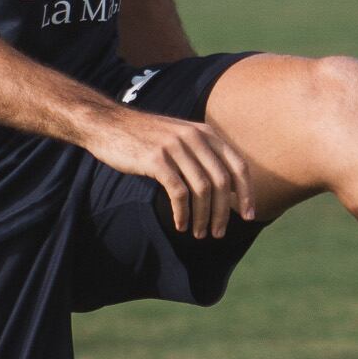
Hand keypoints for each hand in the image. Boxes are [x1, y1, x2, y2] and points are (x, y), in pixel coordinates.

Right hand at [84, 108, 256, 238]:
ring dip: (203, 217)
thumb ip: (203, 155)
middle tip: (218, 233)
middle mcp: (194, 137)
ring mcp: (175, 147)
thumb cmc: (145, 137)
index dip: (247, 193)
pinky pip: (178, 192)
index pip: (238, 165)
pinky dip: (183, 213)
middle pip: (222, 182)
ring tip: (200, 234)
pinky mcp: (156, 159)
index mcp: (206, 132)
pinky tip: (181, 225)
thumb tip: (227, 190)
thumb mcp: (180, 138)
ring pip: (202, 190)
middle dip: (224, 212)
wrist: (108, 124)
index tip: (249, 216)